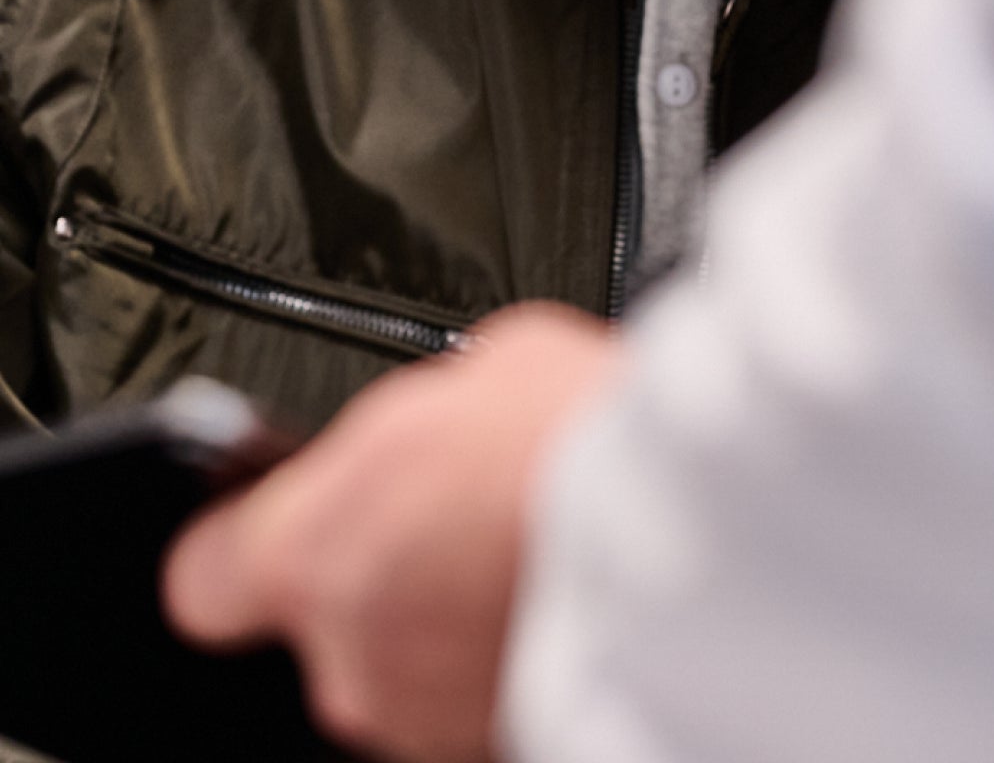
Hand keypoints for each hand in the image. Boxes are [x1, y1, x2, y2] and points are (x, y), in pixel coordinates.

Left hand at [163, 302, 621, 762]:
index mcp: (313, 553)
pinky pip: (480, 691)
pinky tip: (559, 589)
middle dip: (388, 570)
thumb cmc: (584, 439)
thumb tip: (430, 421)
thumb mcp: (482, 363)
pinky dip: (510, 650)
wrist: (694, 530)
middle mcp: (355, 660)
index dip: (241, 543)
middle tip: (459, 506)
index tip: (273, 514)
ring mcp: (432, 720)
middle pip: (333, 624)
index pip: (205, 579)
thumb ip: (418, 419)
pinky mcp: (503, 742)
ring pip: (413, 666)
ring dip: (452, 616)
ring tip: (528, 543)